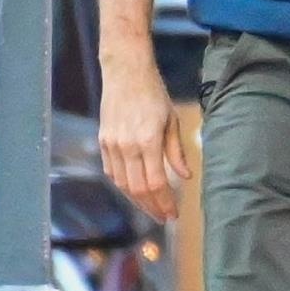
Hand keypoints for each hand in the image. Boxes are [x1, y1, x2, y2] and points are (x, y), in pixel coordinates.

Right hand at [99, 49, 191, 221]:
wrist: (126, 73)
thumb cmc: (154, 94)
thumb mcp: (172, 120)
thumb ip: (176, 152)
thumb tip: (186, 177)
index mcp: (148, 140)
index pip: (156, 183)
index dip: (165, 202)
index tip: (174, 214)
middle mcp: (127, 146)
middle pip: (138, 189)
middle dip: (152, 207)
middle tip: (164, 217)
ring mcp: (112, 145)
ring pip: (123, 184)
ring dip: (137, 201)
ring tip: (152, 208)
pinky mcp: (103, 142)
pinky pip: (112, 172)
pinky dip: (123, 186)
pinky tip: (134, 192)